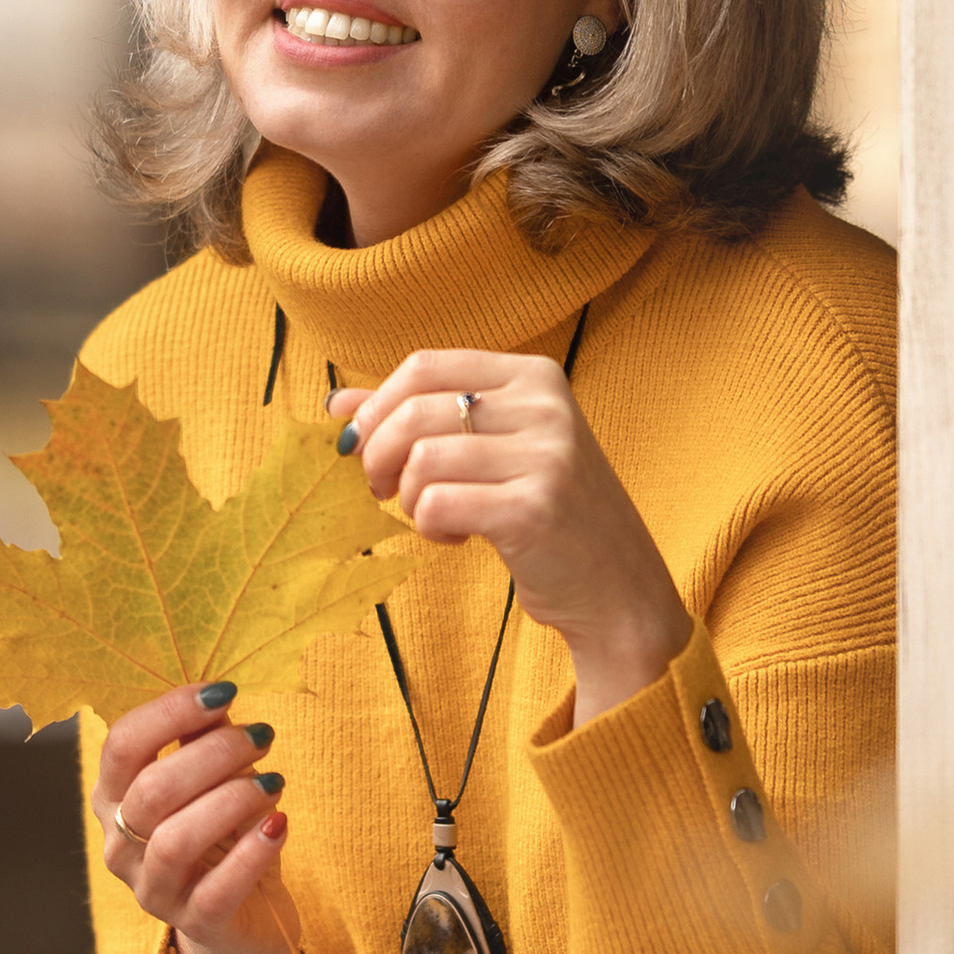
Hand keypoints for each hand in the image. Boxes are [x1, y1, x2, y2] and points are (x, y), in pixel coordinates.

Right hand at [92, 683, 311, 953]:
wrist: (243, 918)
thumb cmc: (222, 836)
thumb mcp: (211, 781)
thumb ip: (203, 740)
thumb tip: (216, 698)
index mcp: (115, 797)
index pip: (123, 744)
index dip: (170, 712)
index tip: (224, 694)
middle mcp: (121, 845)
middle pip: (151, 790)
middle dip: (213, 754)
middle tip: (262, 737)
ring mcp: (153, 889)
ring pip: (175, 841)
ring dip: (231, 800)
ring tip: (275, 781)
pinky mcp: (195, 923)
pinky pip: (216, 892)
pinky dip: (252, 854)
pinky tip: (279, 825)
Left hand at [331, 352, 688, 724]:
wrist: (617, 587)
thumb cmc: (545, 512)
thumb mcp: (491, 449)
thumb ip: (419, 417)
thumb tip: (336, 402)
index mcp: (534, 376)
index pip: (424, 366)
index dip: (376, 406)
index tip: (361, 445)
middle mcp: (545, 406)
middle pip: (414, 410)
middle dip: (378, 455)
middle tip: (383, 489)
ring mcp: (546, 455)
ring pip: (422, 459)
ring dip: (410, 499)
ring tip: (433, 516)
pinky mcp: (535, 509)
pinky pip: (437, 504)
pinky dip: (429, 527)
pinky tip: (455, 537)